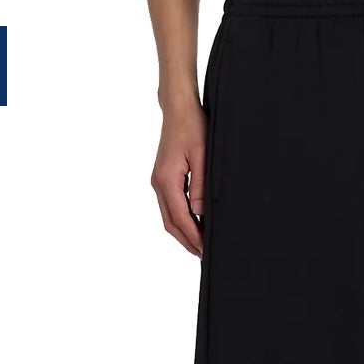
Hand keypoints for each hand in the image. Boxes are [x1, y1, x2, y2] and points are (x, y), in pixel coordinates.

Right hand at [151, 98, 206, 257]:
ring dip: (183, 232)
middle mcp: (159, 183)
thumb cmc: (192, 127)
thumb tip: (199, 212)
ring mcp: (159, 181)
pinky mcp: (163, 178)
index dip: (192, 236)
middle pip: (170, 222)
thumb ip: (200, 185)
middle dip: (186, 241)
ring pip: (168, 216)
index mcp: (167, 179)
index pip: (179, 217)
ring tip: (200, 244)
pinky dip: (180, 220)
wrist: (178, 109)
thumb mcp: (202, 155)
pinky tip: (194, 224)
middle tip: (203, 255)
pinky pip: (170, 206)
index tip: (204, 250)